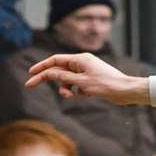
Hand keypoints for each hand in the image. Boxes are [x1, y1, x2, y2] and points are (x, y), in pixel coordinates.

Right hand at [26, 53, 149, 104]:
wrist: (125, 91)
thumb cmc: (106, 85)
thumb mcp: (82, 82)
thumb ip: (64, 77)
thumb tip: (49, 73)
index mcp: (80, 59)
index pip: (55, 60)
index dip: (41, 66)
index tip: (31, 74)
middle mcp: (82, 63)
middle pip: (59, 70)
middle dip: (47, 79)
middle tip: (30, 85)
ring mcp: (87, 72)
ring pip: (67, 80)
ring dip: (65, 89)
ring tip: (72, 95)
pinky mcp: (91, 81)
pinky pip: (77, 86)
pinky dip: (76, 92)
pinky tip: (85, 95)